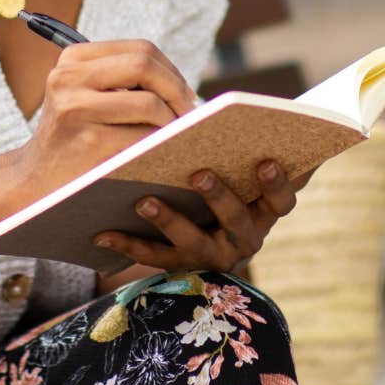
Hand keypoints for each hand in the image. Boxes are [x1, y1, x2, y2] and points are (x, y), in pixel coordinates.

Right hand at [5, 39, 197, 206]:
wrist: (35, 178)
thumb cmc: (74, 135)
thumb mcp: (84, 94)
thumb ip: (121, 79)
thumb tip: (183, 87)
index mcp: (73, 58)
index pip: (141, 49)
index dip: (172, 71)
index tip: (184, 94)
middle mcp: (69, 77)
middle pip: (145, 66)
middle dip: (177, 90)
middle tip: (189, 114)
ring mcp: (76, 109)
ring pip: (149, 103)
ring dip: (172, 121)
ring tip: (175, 135)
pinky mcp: (89, 142)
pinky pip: (143, 137)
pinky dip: (160, 144)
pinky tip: (160, 152)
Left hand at [93, 160, 313, 273]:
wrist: (201, 243)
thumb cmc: (223, 189)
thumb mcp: (240, 175)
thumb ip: (243, 153)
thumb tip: (248, 116)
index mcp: (263, 212)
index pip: (282, 202)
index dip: (278, 184)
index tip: (266, 161)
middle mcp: (243, 239)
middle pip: (237, 222)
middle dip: (220, 198)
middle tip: (200, 173)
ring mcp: (212, 257)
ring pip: (193, 243)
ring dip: (169, 221)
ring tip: (144, 201)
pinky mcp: (180, 268)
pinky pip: (153, 257)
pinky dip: (127, 244)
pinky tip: (102, 232)